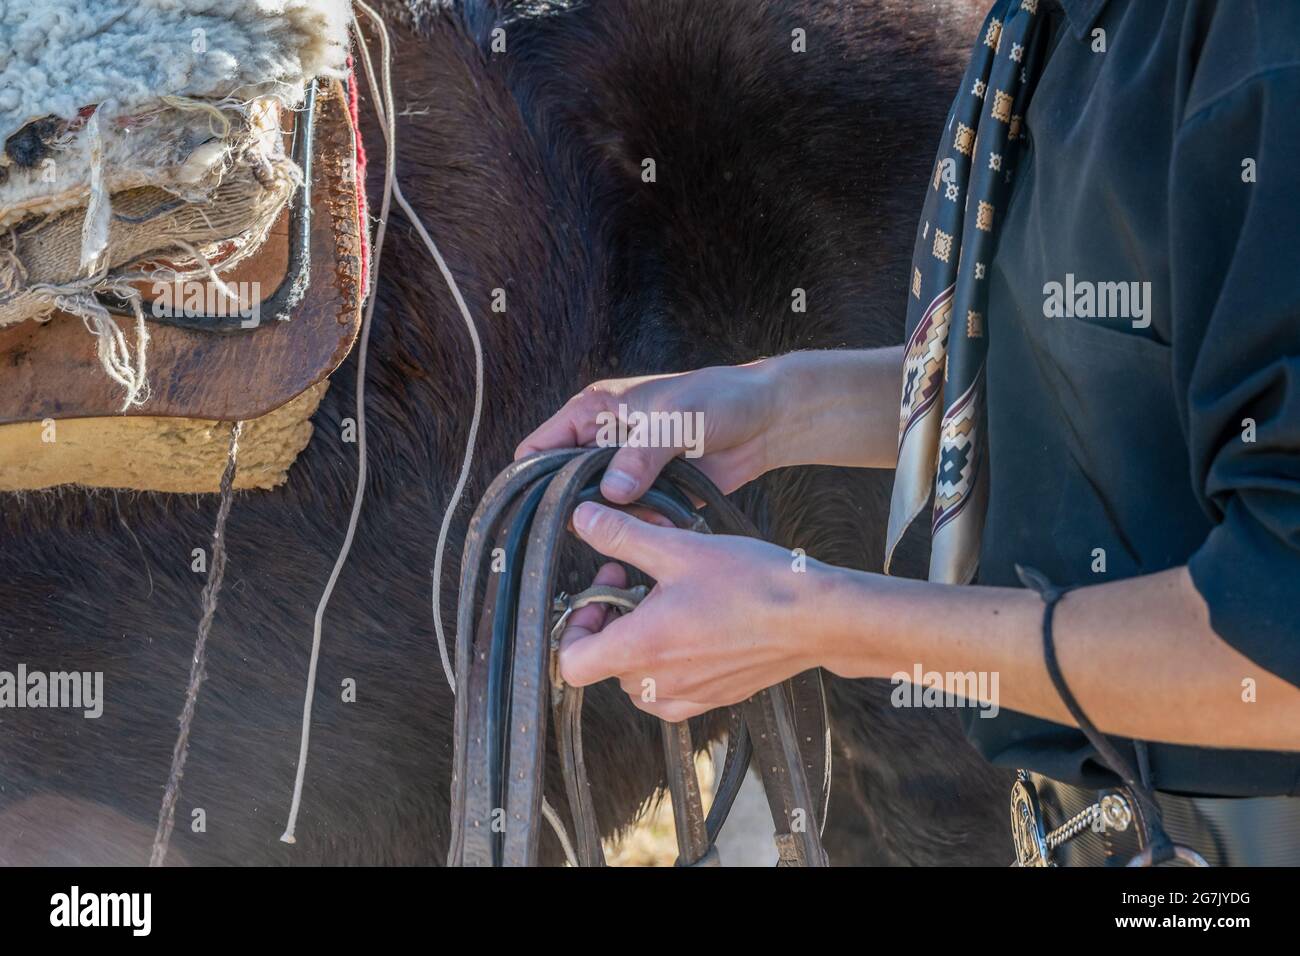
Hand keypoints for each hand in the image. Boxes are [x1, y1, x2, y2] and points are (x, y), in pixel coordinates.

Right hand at [515, 362, 780, 504]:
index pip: (538, 448)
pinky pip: (633, 520)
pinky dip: (642, 526)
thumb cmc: (717, 400)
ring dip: (613, 520)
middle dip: (573, 506)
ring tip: (636, 520)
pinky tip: (663, 519)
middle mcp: (601, 444)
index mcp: (592, 414)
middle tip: (590, 526)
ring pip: (598, 508)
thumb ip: (642, 456)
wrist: (765, 419)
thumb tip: (612, 493)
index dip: (532, 477)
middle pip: (562, 485)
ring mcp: (626, 472)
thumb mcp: (676, 420)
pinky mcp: (651, 494)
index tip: (539, 507)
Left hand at [557, 502, 838, 720]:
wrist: (816, 619)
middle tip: (635, 581)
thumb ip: (623, 536)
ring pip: (637, 680)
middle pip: (605, 665)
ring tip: (667, 603)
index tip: (599, 596)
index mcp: (642, 648)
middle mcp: (660, 683)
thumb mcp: (679, 548)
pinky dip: (669, 664)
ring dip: (640, 644)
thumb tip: (583, 518)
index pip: (570, 664)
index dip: (574, 628)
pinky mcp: (715, 699)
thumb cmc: (752, 584)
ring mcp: (689, 697)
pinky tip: (694, 626)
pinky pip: (671, 692)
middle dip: (612, 622)